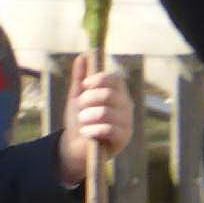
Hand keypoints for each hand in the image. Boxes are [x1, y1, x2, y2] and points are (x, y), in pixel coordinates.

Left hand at [57, 56, 132, 186]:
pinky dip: (92, 130)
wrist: (76, 147)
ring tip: (82, 121)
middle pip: (109, 94)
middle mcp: (126, 106)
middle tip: (80, 108)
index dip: (99, 79)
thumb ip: (80, 77)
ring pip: (106, 112)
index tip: (84, 86)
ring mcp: (127, 122)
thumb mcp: (77, 97)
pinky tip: (86, 133)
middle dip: (88, 100)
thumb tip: (83, 55)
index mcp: (117, 93)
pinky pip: (108, 129)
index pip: (116, 78)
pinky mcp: (124, 138)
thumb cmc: (80, 120)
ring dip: (87, 117)